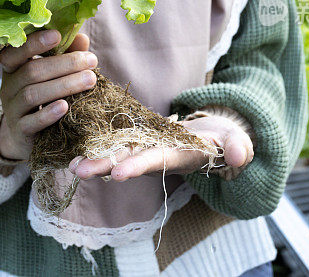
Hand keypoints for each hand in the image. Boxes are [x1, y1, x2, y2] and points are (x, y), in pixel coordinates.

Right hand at [0, 30, 97, 161]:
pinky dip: (48, 113)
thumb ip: (65, 54)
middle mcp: (8, 87)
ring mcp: (12, 110)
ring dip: (63, 85)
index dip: (33, 42)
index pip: (15, 51)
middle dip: (63, 64)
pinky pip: (31, 122)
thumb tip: (82, 38)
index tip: (57, 35)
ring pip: (32, 94)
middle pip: (31, 72)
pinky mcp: (20, 131)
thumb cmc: (44, 97)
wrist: (25, 136)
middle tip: (91, 60)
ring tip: (89, 80)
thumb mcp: (52, 74)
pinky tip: (65, 106)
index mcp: (13, 68)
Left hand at [68, 113, 253, 181]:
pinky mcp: (141, 133)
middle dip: (103, 166)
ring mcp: (147, 145)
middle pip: (127, 160)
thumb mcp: (237, 143)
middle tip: (78, 171)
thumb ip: (239, 148)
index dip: (136, 167)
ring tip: (70, 162)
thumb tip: (239, 156)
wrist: (216, 137)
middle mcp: (157, 154)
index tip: (116, 175)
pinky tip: (77, 139)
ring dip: (94, 156)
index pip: (155, 162)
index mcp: (179, 156)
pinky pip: (117, 135)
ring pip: (117, 150)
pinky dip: (98, 137)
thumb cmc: (227, 141)